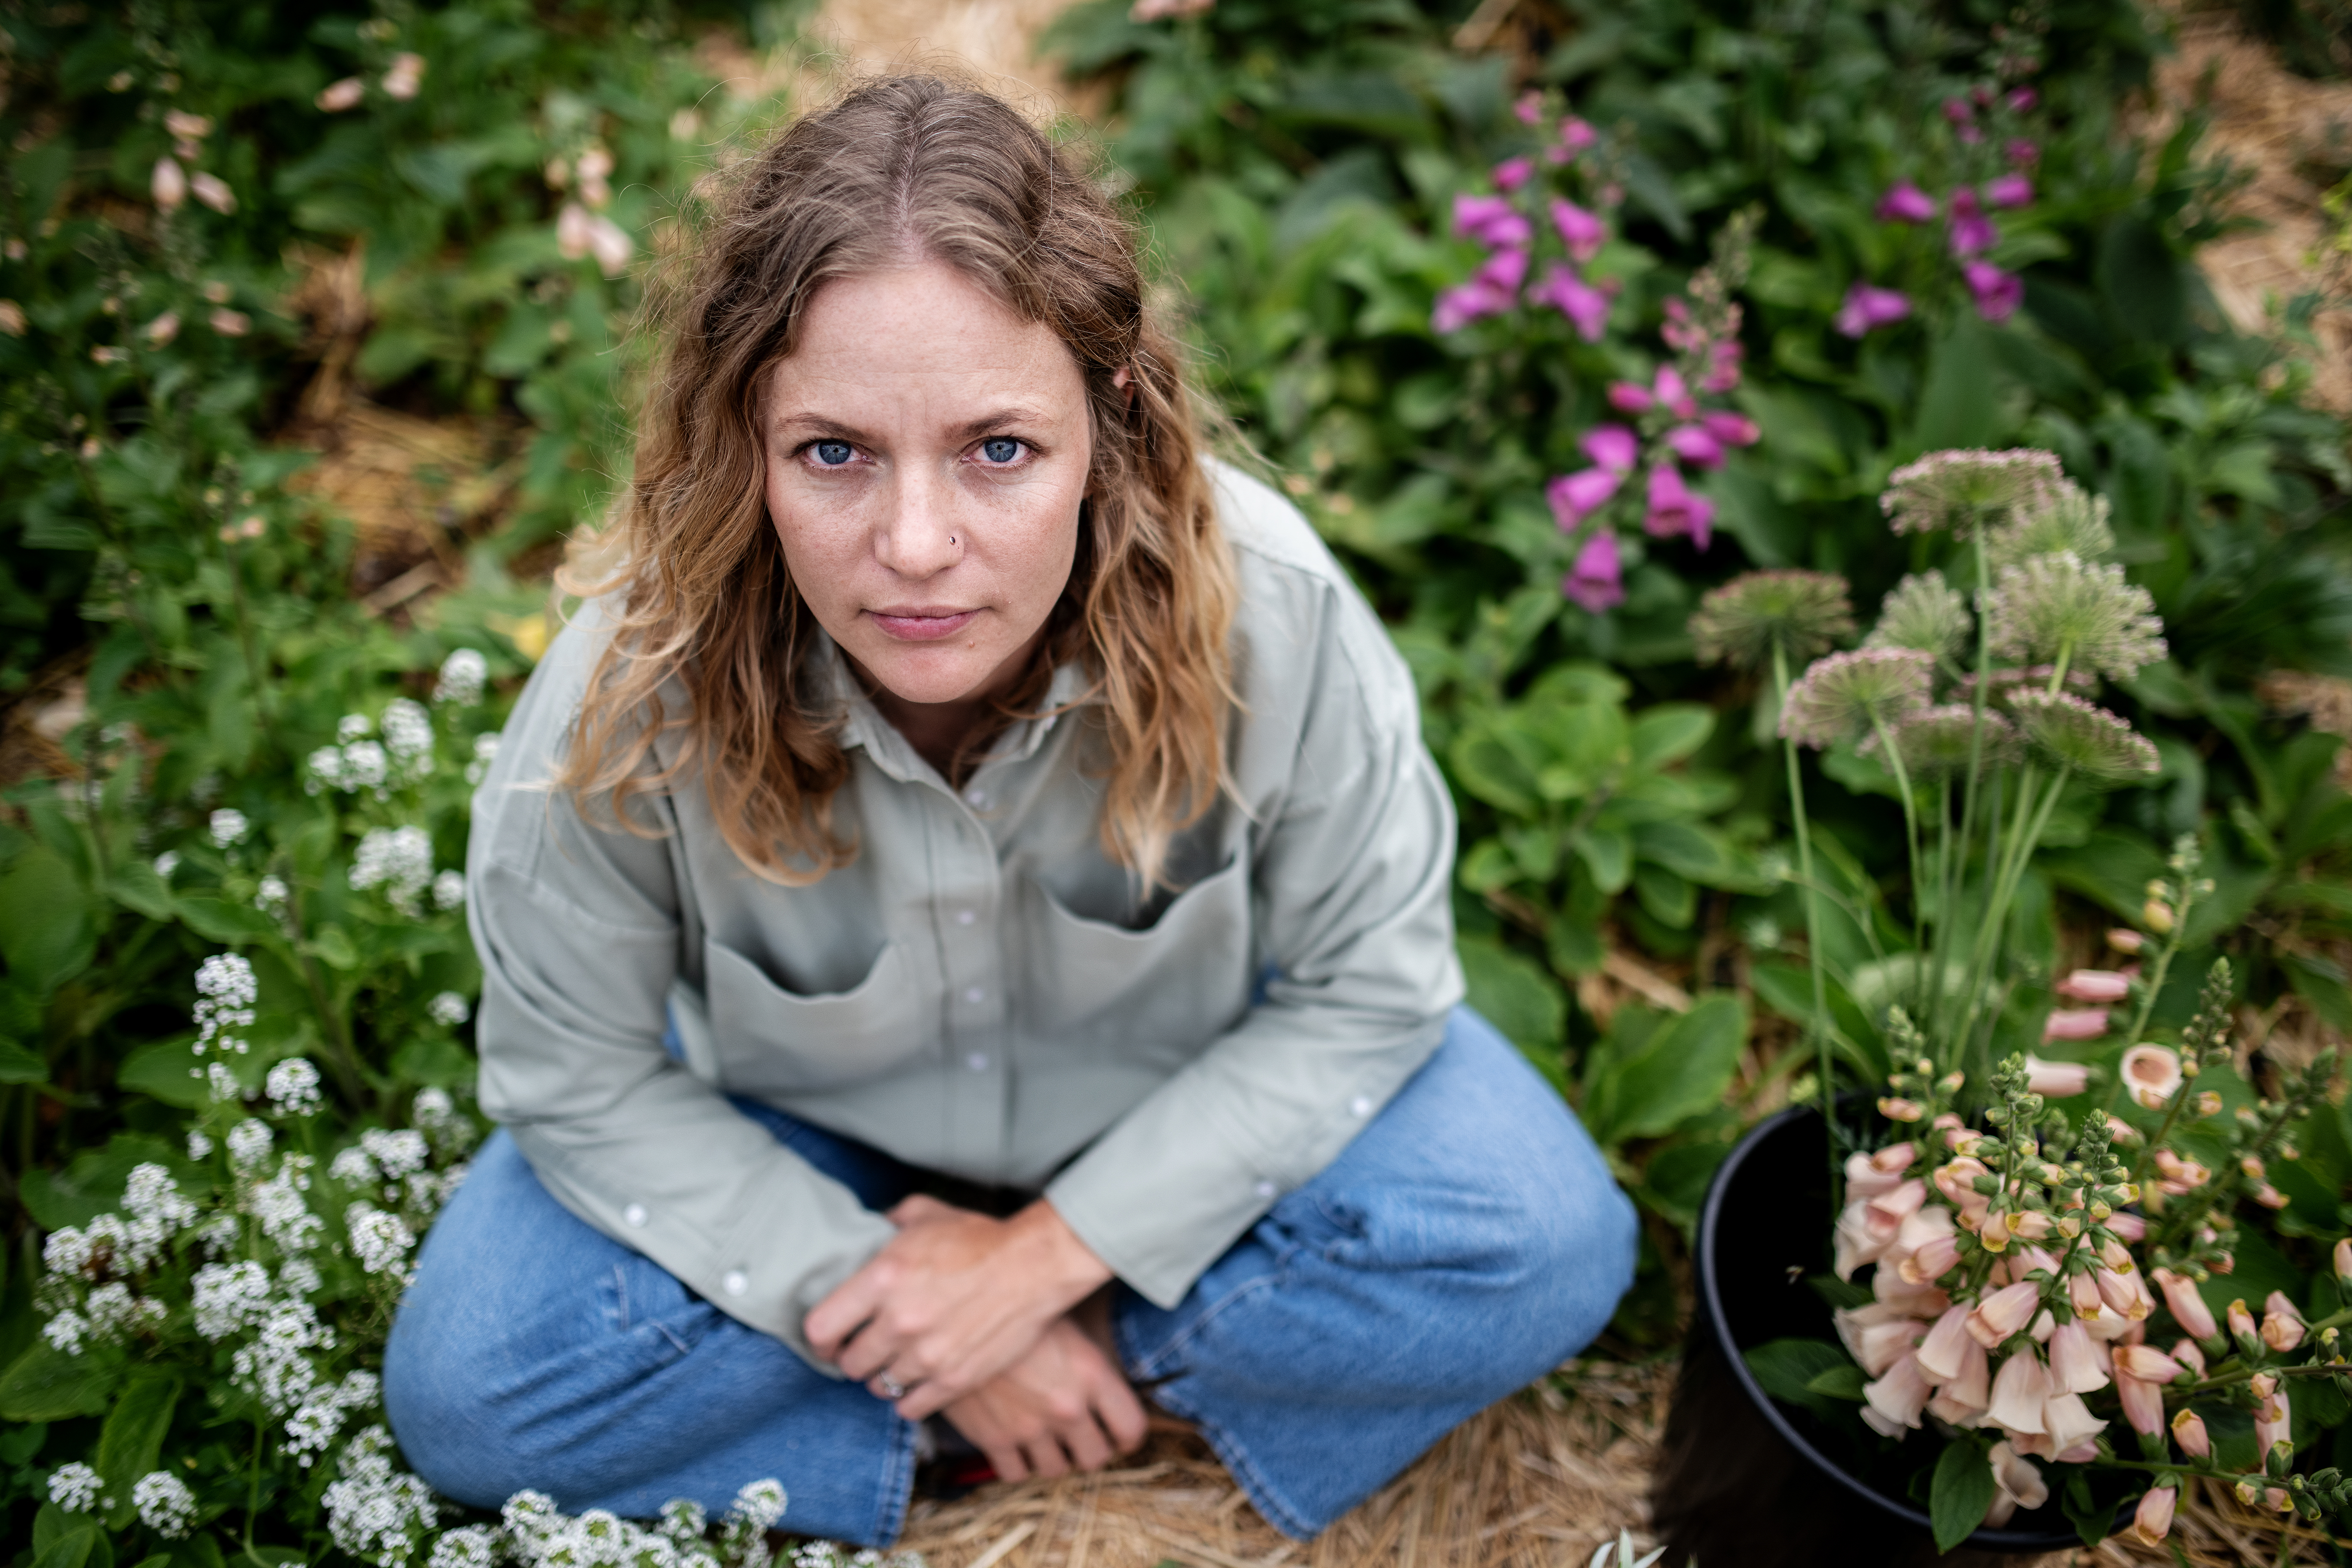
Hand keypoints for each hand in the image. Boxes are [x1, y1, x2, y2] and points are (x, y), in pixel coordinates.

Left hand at [806, 1193, 1112, 1419]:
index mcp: (883, 1279)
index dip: (820, 1338)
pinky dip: (909, 1399)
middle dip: (855, 1357)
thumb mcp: (928, 1216)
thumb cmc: (982, 1239)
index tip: (831, 1338)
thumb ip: (891, 1220)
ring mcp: (926, 1356)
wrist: (1036, 1266)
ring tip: (896, 1364)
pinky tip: (917, 1383)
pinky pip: (910, 1407)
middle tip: (868, 1348)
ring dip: (883, 1377)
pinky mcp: (954, 1380)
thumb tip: (874, 1223)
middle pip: (849, 1363)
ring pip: (878, 1386)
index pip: (821, 1328)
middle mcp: (898, 1322)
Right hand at [938, 1314, 1147, 1481]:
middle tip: (1079, 1437)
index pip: (1131, 1428)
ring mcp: (1030, 1427)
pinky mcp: (993, 1439)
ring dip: (1053, 1458)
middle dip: (1089, 1450)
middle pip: (1095, 1457)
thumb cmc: (1018, 1308)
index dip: (1127, 1437)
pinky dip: (1017, 1464)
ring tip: (1044, 1438)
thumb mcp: (1066, 1324)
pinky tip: (1014, 1443)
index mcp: (1093, 1374)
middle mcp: (1067, 1407)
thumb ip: (1088, 1363)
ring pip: (1055, 1471)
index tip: (1118, 1436)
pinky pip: (1015, 1473)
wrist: (957, 1311)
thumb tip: (1102, 1387)